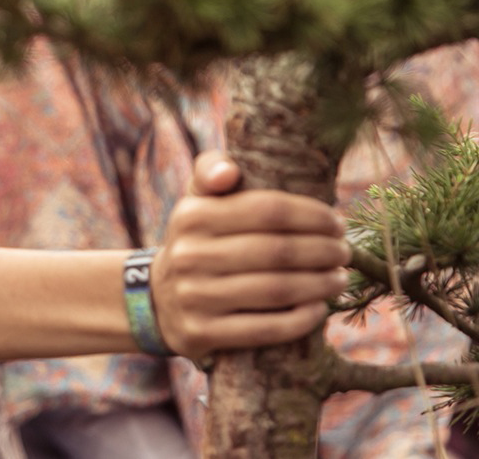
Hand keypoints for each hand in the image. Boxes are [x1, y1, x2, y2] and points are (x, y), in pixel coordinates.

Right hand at [150, 152, 349, 360]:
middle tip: (345, 252)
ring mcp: (194, 296)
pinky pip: (265, 329)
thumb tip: (230, 171)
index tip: (336, 222)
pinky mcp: (202, 332)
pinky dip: (301, 320)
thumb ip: (211, 170)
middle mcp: (189, 255)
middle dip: (323, 251)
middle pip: (277, 252)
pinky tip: (319, 310)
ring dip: (320, 285)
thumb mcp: (196, 201)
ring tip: (339, 278)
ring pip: (275, 291)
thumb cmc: (197, 241)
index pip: (267, 210)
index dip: (312, 215)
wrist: (158, 299)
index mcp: (191, 215)